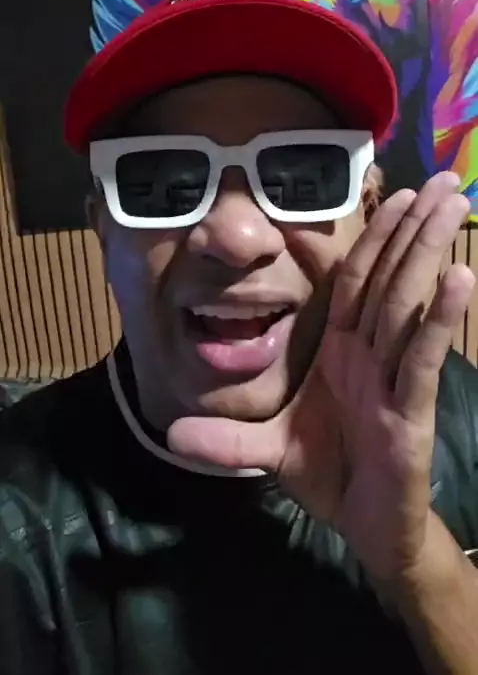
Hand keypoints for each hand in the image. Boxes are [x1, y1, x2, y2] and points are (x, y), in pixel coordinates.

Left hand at [168, 173, 474, 581]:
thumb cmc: (327, 475)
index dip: (374, 238)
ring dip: (429, 251)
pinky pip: (421, 355)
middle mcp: (370, 353)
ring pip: (408, 303)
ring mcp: (392, 376)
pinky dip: (438, 317)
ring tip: (452, 205)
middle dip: (414, 227)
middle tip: (443, 180)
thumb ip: (225, 440)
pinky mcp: (410, 408)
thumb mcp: (266, 452)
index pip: (357, 281)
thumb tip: (173, 430)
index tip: (393, 194)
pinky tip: (460, 278)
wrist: (363, 525)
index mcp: (341, 350)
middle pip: (390, 277)